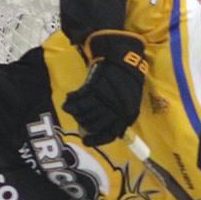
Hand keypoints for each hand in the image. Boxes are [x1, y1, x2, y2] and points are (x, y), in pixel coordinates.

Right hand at [63, 31, 146, 145]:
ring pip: (84, 115)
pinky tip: (69, 100)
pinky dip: (71, 103)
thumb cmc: (126, 81)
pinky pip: (78, 101)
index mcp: (126, 114)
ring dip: (77, 114)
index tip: (86, 140)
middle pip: (93, 125)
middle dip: (85, 125)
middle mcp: (114, 109)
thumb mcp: (131, 102)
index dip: (97, 139)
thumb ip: (123, 118)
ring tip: (75, 109)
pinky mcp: (93, 88)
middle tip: (80, 120)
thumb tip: (114, 133)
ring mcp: (103, 99)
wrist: (121, 59)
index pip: (110, 133)